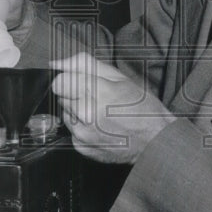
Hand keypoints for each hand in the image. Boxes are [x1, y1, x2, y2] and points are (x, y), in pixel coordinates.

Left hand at [51, 52, 174, 163]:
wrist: (154, 141)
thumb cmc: (141, 107)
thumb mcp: (118, 77)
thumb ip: (84, 65)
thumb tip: (57, 64)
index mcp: (96, 91)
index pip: (59, 82)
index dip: (70, 81)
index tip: (81, 83)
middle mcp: (86, 114)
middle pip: (62, 97)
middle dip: (75, 96)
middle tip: (98, 99)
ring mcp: (83, 133)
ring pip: (66, 114)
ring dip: (78, 112)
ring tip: (101, 114)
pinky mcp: (82, 147)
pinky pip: (72, 131)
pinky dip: (82, 128)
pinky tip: (101, 127)